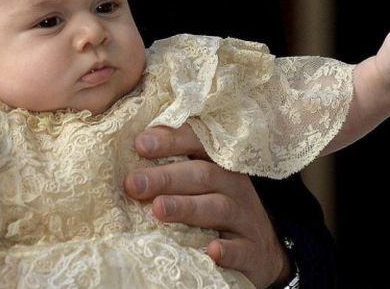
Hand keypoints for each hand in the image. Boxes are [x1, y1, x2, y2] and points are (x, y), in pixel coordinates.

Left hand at [124, 125, 290, 287]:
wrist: (260, 251)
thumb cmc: (217, 207)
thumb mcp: (201, 182)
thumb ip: (172, 166)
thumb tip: (129, 152)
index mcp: (218, 163)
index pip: (198, 142)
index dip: (171, 140)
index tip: (139, 144)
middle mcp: (234, 186)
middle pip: (203, 174)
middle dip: (166, 177)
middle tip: (133, 183)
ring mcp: (245, 218)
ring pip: (218, 208)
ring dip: (187, 207)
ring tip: (158, 209)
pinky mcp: (252, 251)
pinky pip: (242, 250)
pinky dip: (228, 250)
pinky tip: (211, 251)